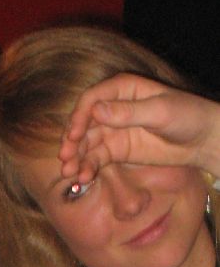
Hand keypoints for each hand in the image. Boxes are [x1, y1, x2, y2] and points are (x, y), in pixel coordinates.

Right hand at [58, 74, 219, 181]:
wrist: (202, 140)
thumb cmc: (187, 117)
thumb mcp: (160, 112)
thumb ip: (129, 112)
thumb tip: (96, 112)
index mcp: (122, 89)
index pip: (91, 100)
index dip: (78, 117)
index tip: (73, 136)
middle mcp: (112, 108)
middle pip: (82, 123)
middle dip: (72, 141)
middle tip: (65, 158)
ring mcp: (112, 130)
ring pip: (86, 143)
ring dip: (76, 158)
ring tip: (71, 173)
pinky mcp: (116, 150)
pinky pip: (96, 158)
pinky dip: (88, 167)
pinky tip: (84, 178)